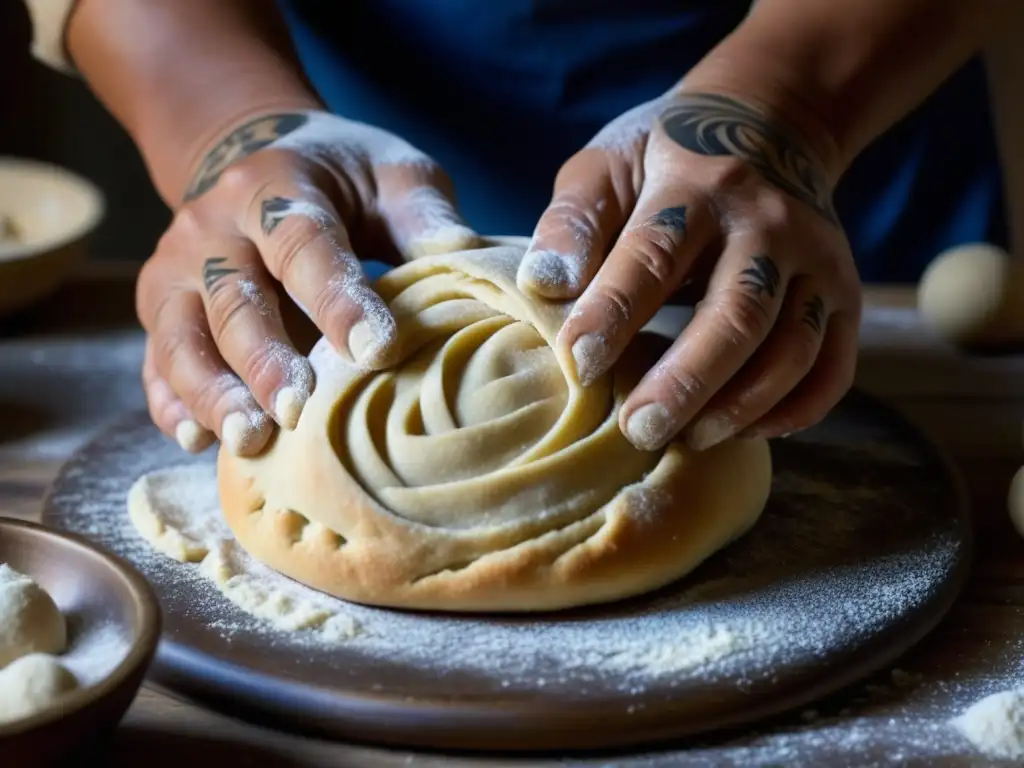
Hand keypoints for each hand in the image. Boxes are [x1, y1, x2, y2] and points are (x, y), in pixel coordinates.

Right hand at [137, 110, 478, 456]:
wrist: (253, 157)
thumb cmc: (341, 178)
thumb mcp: (389, 172)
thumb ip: (422, 212)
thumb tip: (465, 257)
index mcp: (274, 186)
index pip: (303, 244)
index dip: (337, 300)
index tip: (377, 351)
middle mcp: (212, 228)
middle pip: (233, 300)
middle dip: (265, 360)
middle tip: (299, 410)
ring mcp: (176, 271)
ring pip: (181, 339)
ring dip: (213, 394)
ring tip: (251, 439)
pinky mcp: (161, 310)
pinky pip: (155, 363)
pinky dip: (172, 405)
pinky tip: (198, 442)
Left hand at [519, 91, 861, 451]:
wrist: (772, 124)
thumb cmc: (667, 159)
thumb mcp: (609, 165)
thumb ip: (574, 222)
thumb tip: (546, 285)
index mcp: (696, 186)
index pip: (653, 256)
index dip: (614, 313)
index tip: (577, 363)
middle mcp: (767, 225)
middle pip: (737, 315)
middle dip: (686, 382)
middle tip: (637, 431)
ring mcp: (817, 261)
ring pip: (792, 349)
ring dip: (740, 405)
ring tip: (685, 439)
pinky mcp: (844, 295)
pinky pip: (833, 367)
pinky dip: (796, 410)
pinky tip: (746, 430)